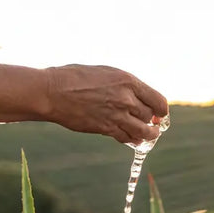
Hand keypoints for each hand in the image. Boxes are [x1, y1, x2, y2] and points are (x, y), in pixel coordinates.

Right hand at [42, 65, 168, 144]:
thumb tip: (136, 96)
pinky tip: (132, 139)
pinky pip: (126, 138)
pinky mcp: (106, 128)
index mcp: (128, 81)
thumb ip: (124, 85)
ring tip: (149, 135)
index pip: (158, 101)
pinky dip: (132, 140)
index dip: (161, 110)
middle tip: (150, 123)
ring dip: (148, 135)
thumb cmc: (74, 78)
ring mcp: (117, 115)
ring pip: (143, 132)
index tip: (159, 113)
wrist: (52, 92)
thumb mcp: (105, 73)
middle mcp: (126, 99)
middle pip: (150, 116)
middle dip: (151, 121)